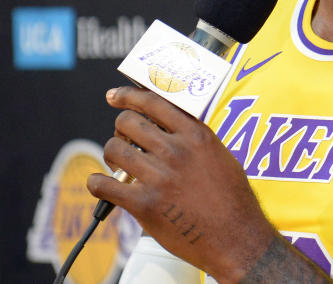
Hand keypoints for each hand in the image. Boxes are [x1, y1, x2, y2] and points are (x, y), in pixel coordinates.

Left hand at [86, 86, 277, 281]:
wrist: (235, 237)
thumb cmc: (232, 198)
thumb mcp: (221, 156)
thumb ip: (196, 138)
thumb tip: (170, 125)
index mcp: (197, 136)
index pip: (154, 102)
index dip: (128, 96)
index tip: (114, 97)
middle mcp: (177, 151)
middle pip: (128, 123)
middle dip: (120, 129)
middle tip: (123, 139)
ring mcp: (159, 178)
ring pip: (114, 150)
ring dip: (111, 156)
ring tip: (120, 165)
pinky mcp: (145, 205)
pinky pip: (104, 186)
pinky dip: (96, 183)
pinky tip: (101, 185)